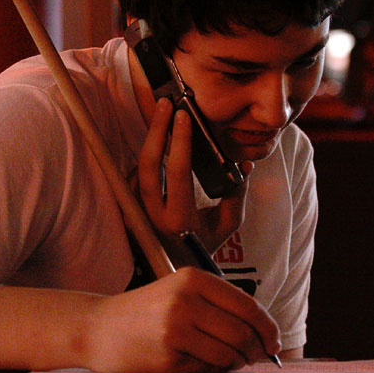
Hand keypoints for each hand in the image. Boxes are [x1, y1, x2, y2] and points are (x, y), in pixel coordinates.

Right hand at [83, 267, 280, 372]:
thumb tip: (261, 330)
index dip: (267, 327)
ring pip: (229, 353)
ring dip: (237, 362)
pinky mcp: (168, 356)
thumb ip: (216, 303)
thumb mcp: (179, 291)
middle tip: (258, 356)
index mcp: (193, 279)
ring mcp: (176, 329)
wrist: (98, 327)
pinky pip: (208, 367)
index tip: (274, 341)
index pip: (247, 305)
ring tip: (232, 361)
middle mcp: (185, 300)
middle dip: (257, 349)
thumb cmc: (144, 310)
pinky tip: (205, 363)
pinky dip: (215, 369)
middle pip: (242, 332)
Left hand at [136, 98, 252, 254]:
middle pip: (148, 163)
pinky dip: (147, 153)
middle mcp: (152, 214)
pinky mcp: (129, 205)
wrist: (171, 268)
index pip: (177, 172)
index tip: (184, 116)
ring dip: (150, 137)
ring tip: (162, 112)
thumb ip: (236, 194)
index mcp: (178, 219)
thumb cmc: (202, 246)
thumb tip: (244, 163)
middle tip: (165, 104)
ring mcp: (136, 210)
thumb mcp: (227, 225)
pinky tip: (157, 136)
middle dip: (156, 129)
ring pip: (138, 166)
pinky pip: (136, 174)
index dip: (179, 141)